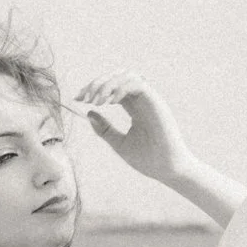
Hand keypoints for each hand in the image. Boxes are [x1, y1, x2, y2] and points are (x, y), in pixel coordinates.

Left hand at [73, 73, 194, 188]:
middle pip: (118, 76)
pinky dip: (120, 88)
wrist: (168, 171)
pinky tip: (109, 102)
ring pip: (128, 76)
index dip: (94, 89)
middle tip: (83, 97)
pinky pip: (137, 85)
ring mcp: (150, 100)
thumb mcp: (120, 143)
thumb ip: (105, 129)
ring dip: (107, 83)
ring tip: (95, 100)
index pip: (113, 88)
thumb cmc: (148, 159)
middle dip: (97, 82)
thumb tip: (88, 113)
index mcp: (136, 107)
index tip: (78, 99)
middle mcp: (143, 100)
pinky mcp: (156, 103)